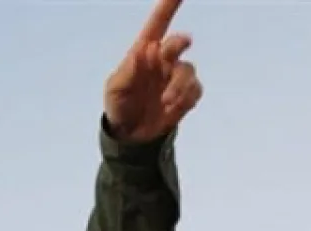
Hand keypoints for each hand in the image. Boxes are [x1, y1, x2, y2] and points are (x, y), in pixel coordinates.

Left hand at [104, 0, 202, 143]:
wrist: (130, 136)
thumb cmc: (119, 106)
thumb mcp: (115, 89)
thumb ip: (127, 71)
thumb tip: (143, 50)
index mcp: (144, 53)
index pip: (158, 24)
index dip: (168, 6)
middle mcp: (163, 61)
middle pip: (178, 43)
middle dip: (178, 44)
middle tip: (172, 51)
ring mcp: (175, 78)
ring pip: (188, 70)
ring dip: (180, 84)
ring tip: (166, 100)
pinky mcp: (186, 97)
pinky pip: (196, 90)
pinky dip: (186, 98)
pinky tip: (172, 107)